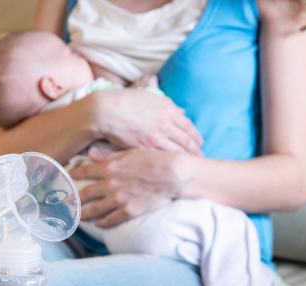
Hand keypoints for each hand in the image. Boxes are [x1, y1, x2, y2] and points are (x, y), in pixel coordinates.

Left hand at [68, 149, 189, 227]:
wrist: (173, 174)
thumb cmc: (155, 158)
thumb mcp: (130, 152)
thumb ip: (109, 155)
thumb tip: (91, 154)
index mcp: (109, 167)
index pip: (85, 172)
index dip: (74, 175)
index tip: (66, 177)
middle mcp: (110, 184)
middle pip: (86, 193)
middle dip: (74, 198)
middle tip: (66, 203)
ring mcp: (119, 199)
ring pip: (95, 209)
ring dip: (84, 214)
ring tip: (78, 217)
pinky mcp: (129, 211)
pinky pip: (111, 220)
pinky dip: (102, 222)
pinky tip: (98, 224)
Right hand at [85, 88, 203, 155]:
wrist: (104, 111)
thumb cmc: (123, 101)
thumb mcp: (148, 97)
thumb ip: (166, 105)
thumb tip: (181, 111)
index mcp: (167, 108)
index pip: (188, 125)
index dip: (195, 136)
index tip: (200, 143)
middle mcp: (165, 122)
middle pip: (186, 140)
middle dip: (195, 150)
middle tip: (200, 158)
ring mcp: (155, 136)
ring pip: (177, 150)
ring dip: (185, 159)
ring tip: (190, 166)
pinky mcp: (144, 147)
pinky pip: (162, 156)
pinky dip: (169, 162)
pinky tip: (172, 167)